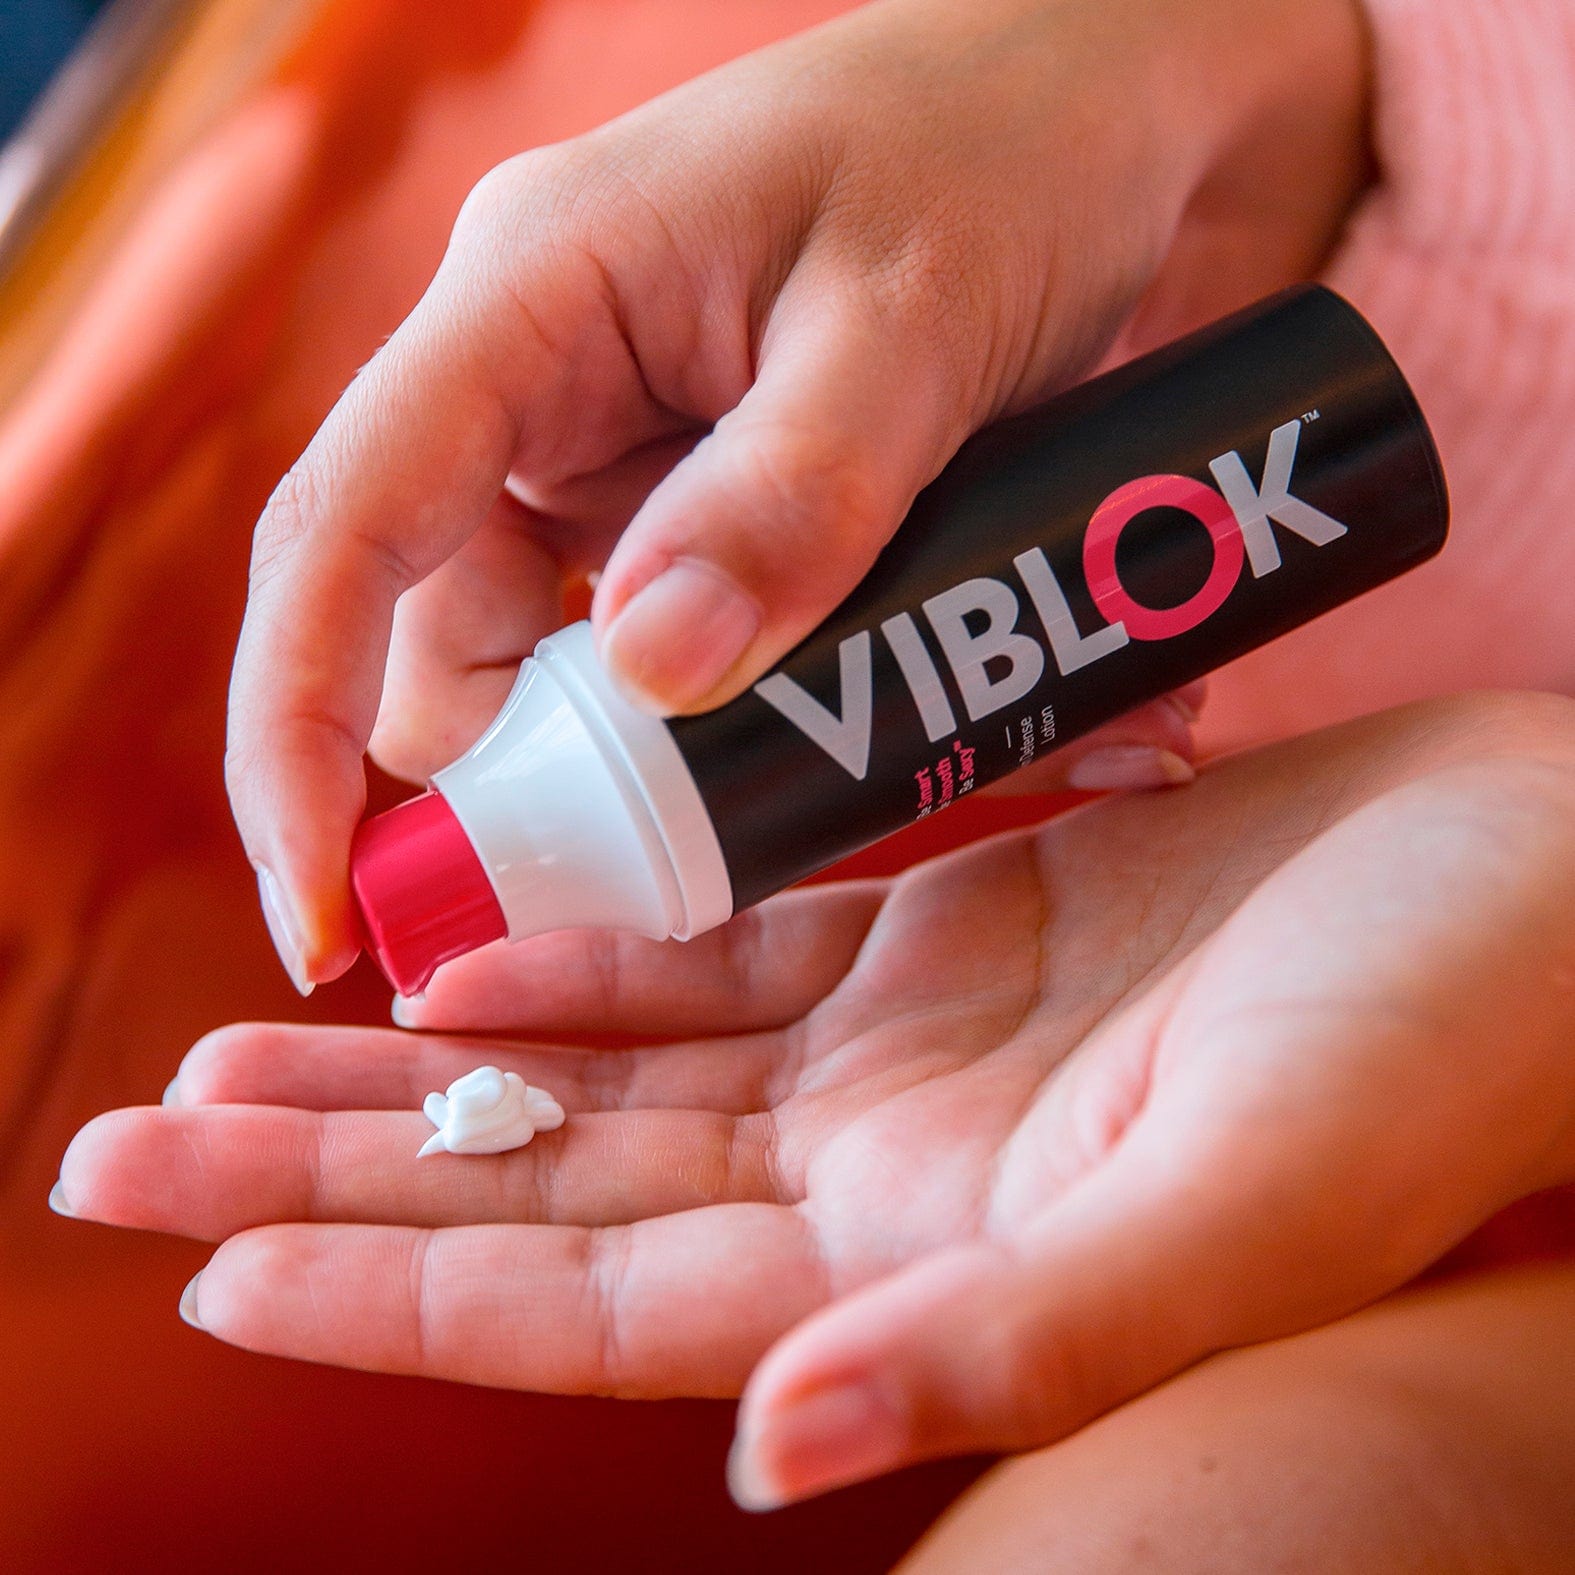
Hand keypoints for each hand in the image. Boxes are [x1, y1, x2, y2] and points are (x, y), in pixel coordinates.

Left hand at [62, 692, 1574, 1505]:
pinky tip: (472, 921)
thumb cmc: (1445, 1053)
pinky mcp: (949, 914)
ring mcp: (908, 1036)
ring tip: (250, 1034)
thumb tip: (786, 1443)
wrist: (1537, 894)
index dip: (400, 1289)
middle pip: (555, 1172)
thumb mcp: (1247, 1210)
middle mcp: (887, 1164)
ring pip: (609, 1050)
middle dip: (345, 1164)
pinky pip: (721, 931)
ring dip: (434, 1042)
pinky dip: (593, 927)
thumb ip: (1019, 1332)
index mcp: (926, 1261)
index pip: (598, 1297)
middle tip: (133, 1145)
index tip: (205, 1273)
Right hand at [225, 0, 1372, 985]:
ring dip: (641, 759)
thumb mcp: (912, 324)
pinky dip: (715, 720)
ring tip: (806, 784)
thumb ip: (793, 498)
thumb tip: (654, 677)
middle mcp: (537, 378)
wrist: (1104, 116)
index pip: (340, 526)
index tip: (323, 913)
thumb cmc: (1005, 154)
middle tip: (654, 872)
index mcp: (533, 294)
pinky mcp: (687, 492)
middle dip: (513, 773)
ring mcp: (610, 441)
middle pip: (436, 624)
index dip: (295, 730)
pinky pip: (652, 642)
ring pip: (550, 657)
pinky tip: (834, 726)